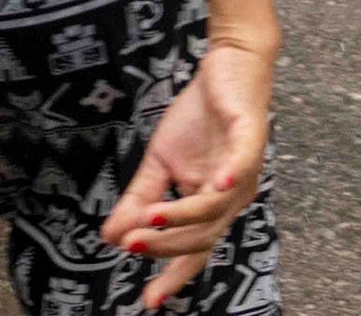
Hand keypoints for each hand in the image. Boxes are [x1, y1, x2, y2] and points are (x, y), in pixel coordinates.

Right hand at [99, 38, 270, 307]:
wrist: (226, 67)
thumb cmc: (199, 117)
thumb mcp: (160, 161)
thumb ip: (140, 198)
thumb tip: (110, 234)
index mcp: (211, 204)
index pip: (194, 251)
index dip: (173, 275)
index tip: (149, 301)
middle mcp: (232, 195)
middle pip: (201, 236)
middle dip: (166, 244)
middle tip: (132, 244)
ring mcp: (244, 170)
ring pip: (214, 207)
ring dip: (181, 216)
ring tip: (149, 218)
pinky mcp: (251, 139)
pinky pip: (242, 165)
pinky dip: (230, 177)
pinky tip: (216, 184)